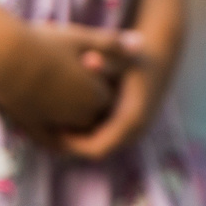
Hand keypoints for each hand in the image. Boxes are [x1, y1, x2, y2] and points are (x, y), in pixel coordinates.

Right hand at [0, 22, 115, 138]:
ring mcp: (55, 123)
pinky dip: (53, 131)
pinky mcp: (32, 128)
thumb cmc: (43, 43)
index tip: (87, 65)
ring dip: (70, 115)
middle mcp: (79, 114)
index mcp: (96, 94)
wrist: (1, 55)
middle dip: (88, 100)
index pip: (108, 96)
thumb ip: (112, 44)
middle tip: (71, 77)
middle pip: (92, 113)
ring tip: (55, 87)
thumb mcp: (81, 38)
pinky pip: (50, 138)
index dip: (101, 80)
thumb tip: (141, 42)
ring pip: (72, 125)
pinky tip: (46, 115)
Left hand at [54, 27, 172, 157]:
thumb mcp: (121, 54)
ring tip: (51, 127)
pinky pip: (103, 137)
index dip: (71, 145)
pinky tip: (65, 118)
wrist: (160, 57)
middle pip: (95, 151)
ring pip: (99, 146)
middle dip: (70, 144)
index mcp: (131, 120)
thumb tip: (89, 60)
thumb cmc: (136, 54)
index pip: (96, 149)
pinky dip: (84, 132)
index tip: (50, 132)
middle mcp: (134, 131)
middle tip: (44, 133)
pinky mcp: (128, 126)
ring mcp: (132, 131)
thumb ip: (105, 59)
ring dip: (77, 139)